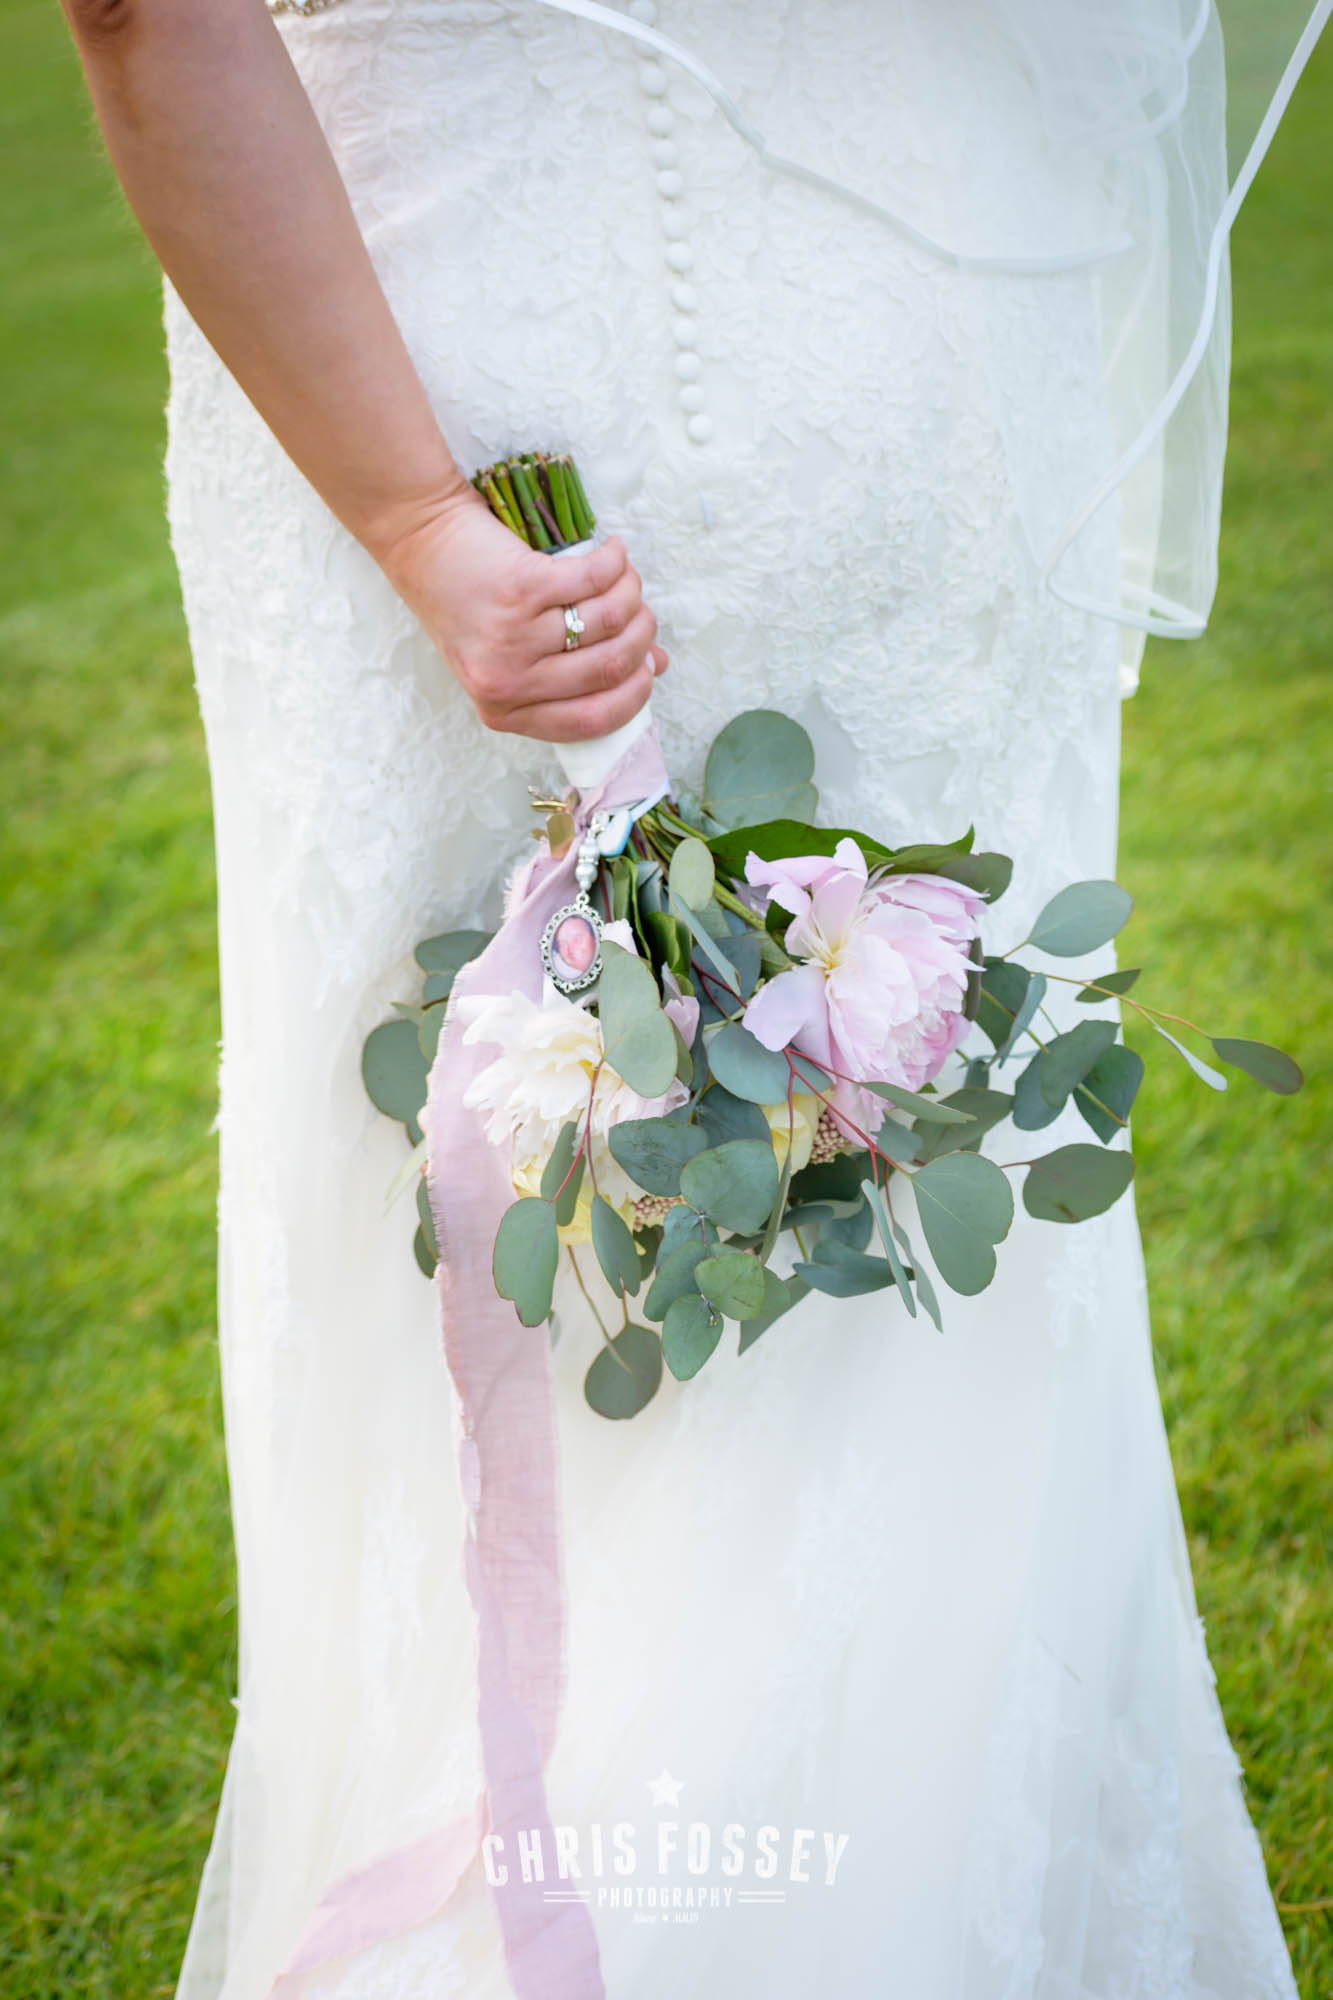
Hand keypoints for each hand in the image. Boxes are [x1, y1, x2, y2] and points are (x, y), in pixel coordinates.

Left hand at [375, 480, 668, 740]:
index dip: (634, 693)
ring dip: (630, 595)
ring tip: (624, 578)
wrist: (420, 539)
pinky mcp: (519, 589)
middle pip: (610, 668)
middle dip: (641, 637)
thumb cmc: (469, 599)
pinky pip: (593, 580)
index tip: (648, 667)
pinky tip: (612, 552)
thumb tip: (653, 667)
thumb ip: (574, 670)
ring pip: (607, 622)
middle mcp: (507, 682)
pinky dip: (614, 563)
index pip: (594, 720)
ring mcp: (511, 637)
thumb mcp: (512, 653)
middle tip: (640, 613)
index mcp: (504, 710)